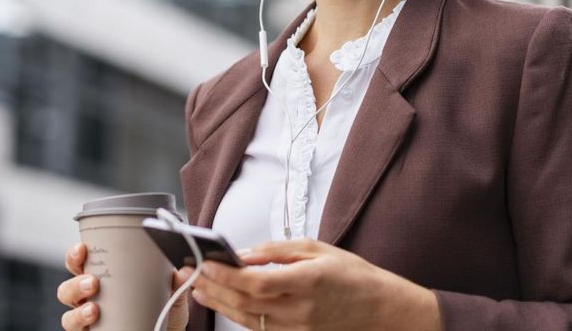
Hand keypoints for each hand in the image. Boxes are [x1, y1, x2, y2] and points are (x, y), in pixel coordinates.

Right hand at [57, 242, 190, 330]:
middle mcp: (89, 300)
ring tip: (94, 309)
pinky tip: (93, 327)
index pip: (79, 264)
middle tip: (93, 282)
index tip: (82, 248)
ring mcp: (88, 321)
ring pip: (68, 315)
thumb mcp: (168, 295)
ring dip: (78, 311)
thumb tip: (179, 272)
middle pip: (67, 289)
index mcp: (102, 279)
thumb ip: (173, 283)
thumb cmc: (159, 310)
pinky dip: (82, 329)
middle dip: (75, 283)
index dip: (74, 255)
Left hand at [190, 239, 441, 329]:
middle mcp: (298, 310)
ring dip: (218, 304)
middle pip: (243, 303)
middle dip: (212, 288)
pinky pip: (259, 328)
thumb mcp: (315, 248)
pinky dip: (237, 315)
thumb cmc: (353, 275)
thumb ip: (275, 251)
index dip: (224, 274)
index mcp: (305, 282)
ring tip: (198, 288)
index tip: (203, 262)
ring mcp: (296, 328)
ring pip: (247, 319)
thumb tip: (242, 254)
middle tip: (190, 273)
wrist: (381, 309)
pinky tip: (224, 303)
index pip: (253, 282)